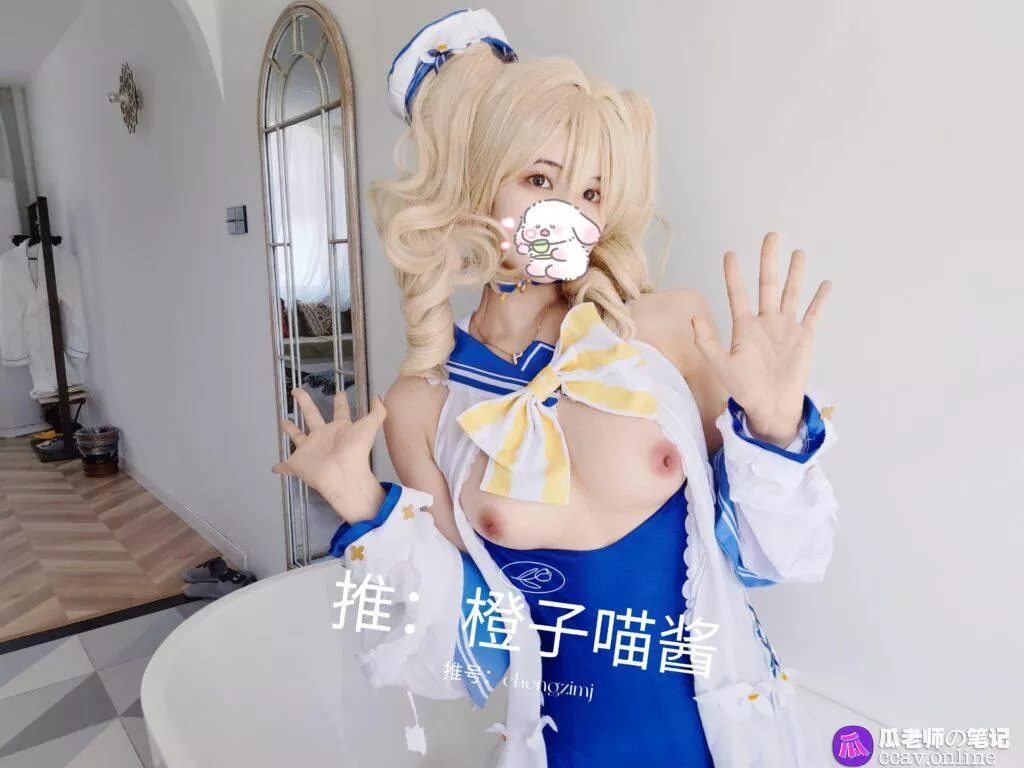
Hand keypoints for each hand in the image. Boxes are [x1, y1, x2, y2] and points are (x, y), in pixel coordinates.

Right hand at [272, 387, 386, 523]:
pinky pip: (287, 466)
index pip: (340, 411)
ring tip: (283, 423)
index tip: (340, 392)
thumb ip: (378, 411)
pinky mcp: (298, 463)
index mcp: (340, 428)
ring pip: (298, 437)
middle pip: (312, 416)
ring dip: (290, 431)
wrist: (344, 475)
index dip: (341, 402)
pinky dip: (280, 467)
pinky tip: (275, 468)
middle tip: (297, 391)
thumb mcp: (370, 426)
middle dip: (305, 403)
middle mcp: (323, 437)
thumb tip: (379, 396)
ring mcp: (310, 450)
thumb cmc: (356, 450)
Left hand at [691, 232, 831, 443]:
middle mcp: (765, 322)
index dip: (733, 274)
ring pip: (790, 293)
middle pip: (767, 284)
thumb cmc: (744, 388)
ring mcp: (785, 327)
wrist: (770, 406)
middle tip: (770, 236)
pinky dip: (819, 299)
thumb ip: (706, 342)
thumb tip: (693, 318)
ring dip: (794, 273)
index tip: (730, 253)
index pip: (738, 293)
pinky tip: (825, 283)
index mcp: (744, 327)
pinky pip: (812, 313)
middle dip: (768, 260)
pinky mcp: (803, 337)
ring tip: (797, 252)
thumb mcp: (720, 365)